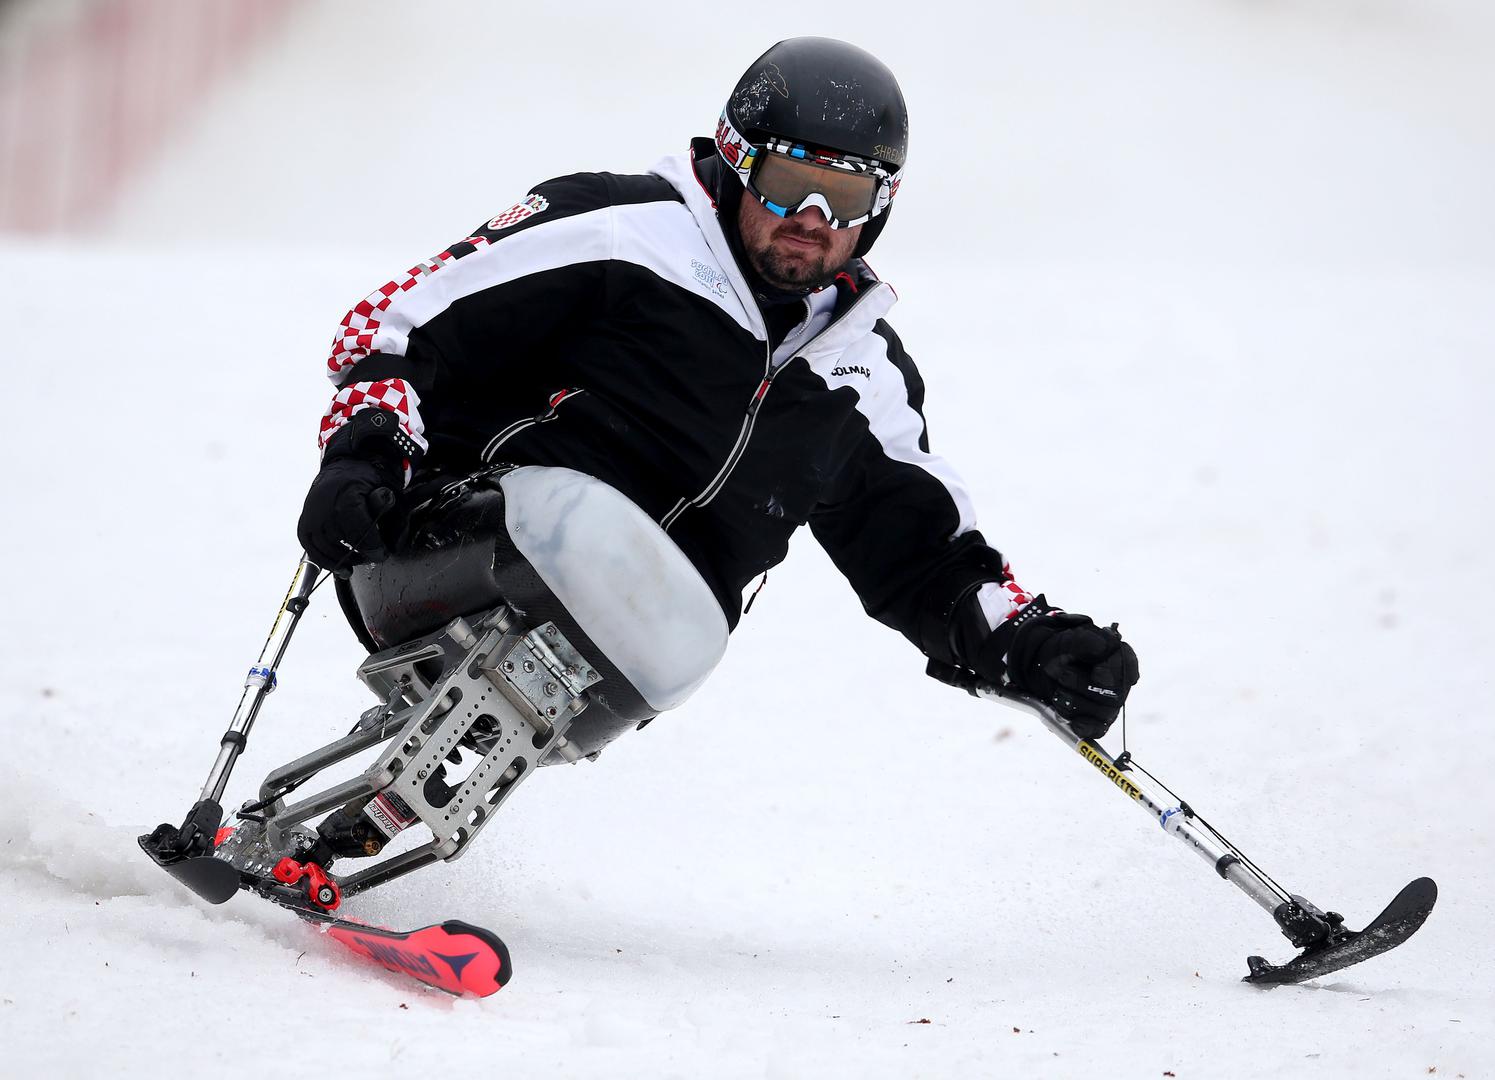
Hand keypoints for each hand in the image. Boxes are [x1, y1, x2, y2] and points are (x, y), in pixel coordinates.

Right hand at [297, 458, 397, 574]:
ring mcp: (310, 513)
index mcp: (346, 494)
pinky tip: (339, 566)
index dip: (371, 546)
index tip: (382, 554)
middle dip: (358, 554)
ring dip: (341, 560)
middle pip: (340, 540)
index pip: (357, 529)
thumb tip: (392, 545)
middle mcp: (323, 504)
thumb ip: (390, 518)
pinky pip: (309, 546)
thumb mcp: (386, 493)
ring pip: (322, 547)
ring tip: (356, 563)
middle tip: (372, 557)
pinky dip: (323, 560)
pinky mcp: (304, 520)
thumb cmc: (369, 482)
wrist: (347, 466)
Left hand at [975, 597, 1139, 738]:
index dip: (1113, 672)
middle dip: (1083, 685)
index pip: (1127, 667)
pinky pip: (1098, 730)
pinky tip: (1074, 723)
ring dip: (1074, 702)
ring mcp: (1110, 705)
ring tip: (1057, 690)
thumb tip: (1102, 647)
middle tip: (1062, 675)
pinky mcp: (1097, 721)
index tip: (1096, 672)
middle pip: (1114, 693)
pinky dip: (1085, 727)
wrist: (1047, 665)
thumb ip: (1086, 641)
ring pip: (1103, 713)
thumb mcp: (1072, 639)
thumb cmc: (1066, 650)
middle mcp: (1120, 684)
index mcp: (1121, 658)